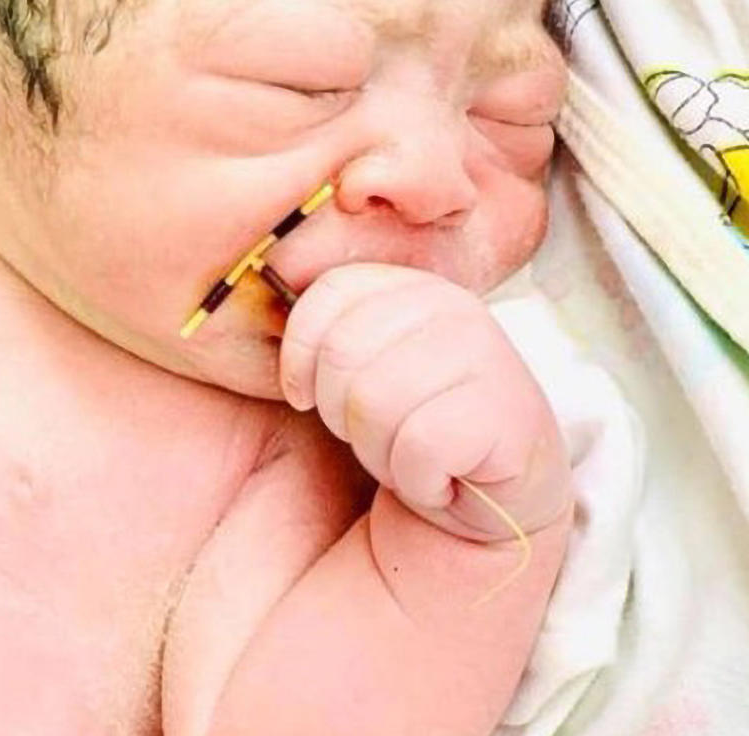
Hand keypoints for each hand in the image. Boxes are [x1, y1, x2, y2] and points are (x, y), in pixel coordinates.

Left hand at [279, 264, 571, 539]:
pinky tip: (443, 481)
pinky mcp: (511, 415)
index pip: (327, 293)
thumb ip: (324, 324)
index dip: (302, 356)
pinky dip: (418, 482)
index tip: (310, 395)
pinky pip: (419, 446)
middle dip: (342, 413)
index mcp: (412, 286)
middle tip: (381, 433)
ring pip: (373, 401)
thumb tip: (273, 274)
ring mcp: (490, 356)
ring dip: (380, 452)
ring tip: (413, 456)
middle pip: (342, 352)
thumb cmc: (407, 432)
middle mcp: (455, 307)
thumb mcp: (356, 367)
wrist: (481, 509)